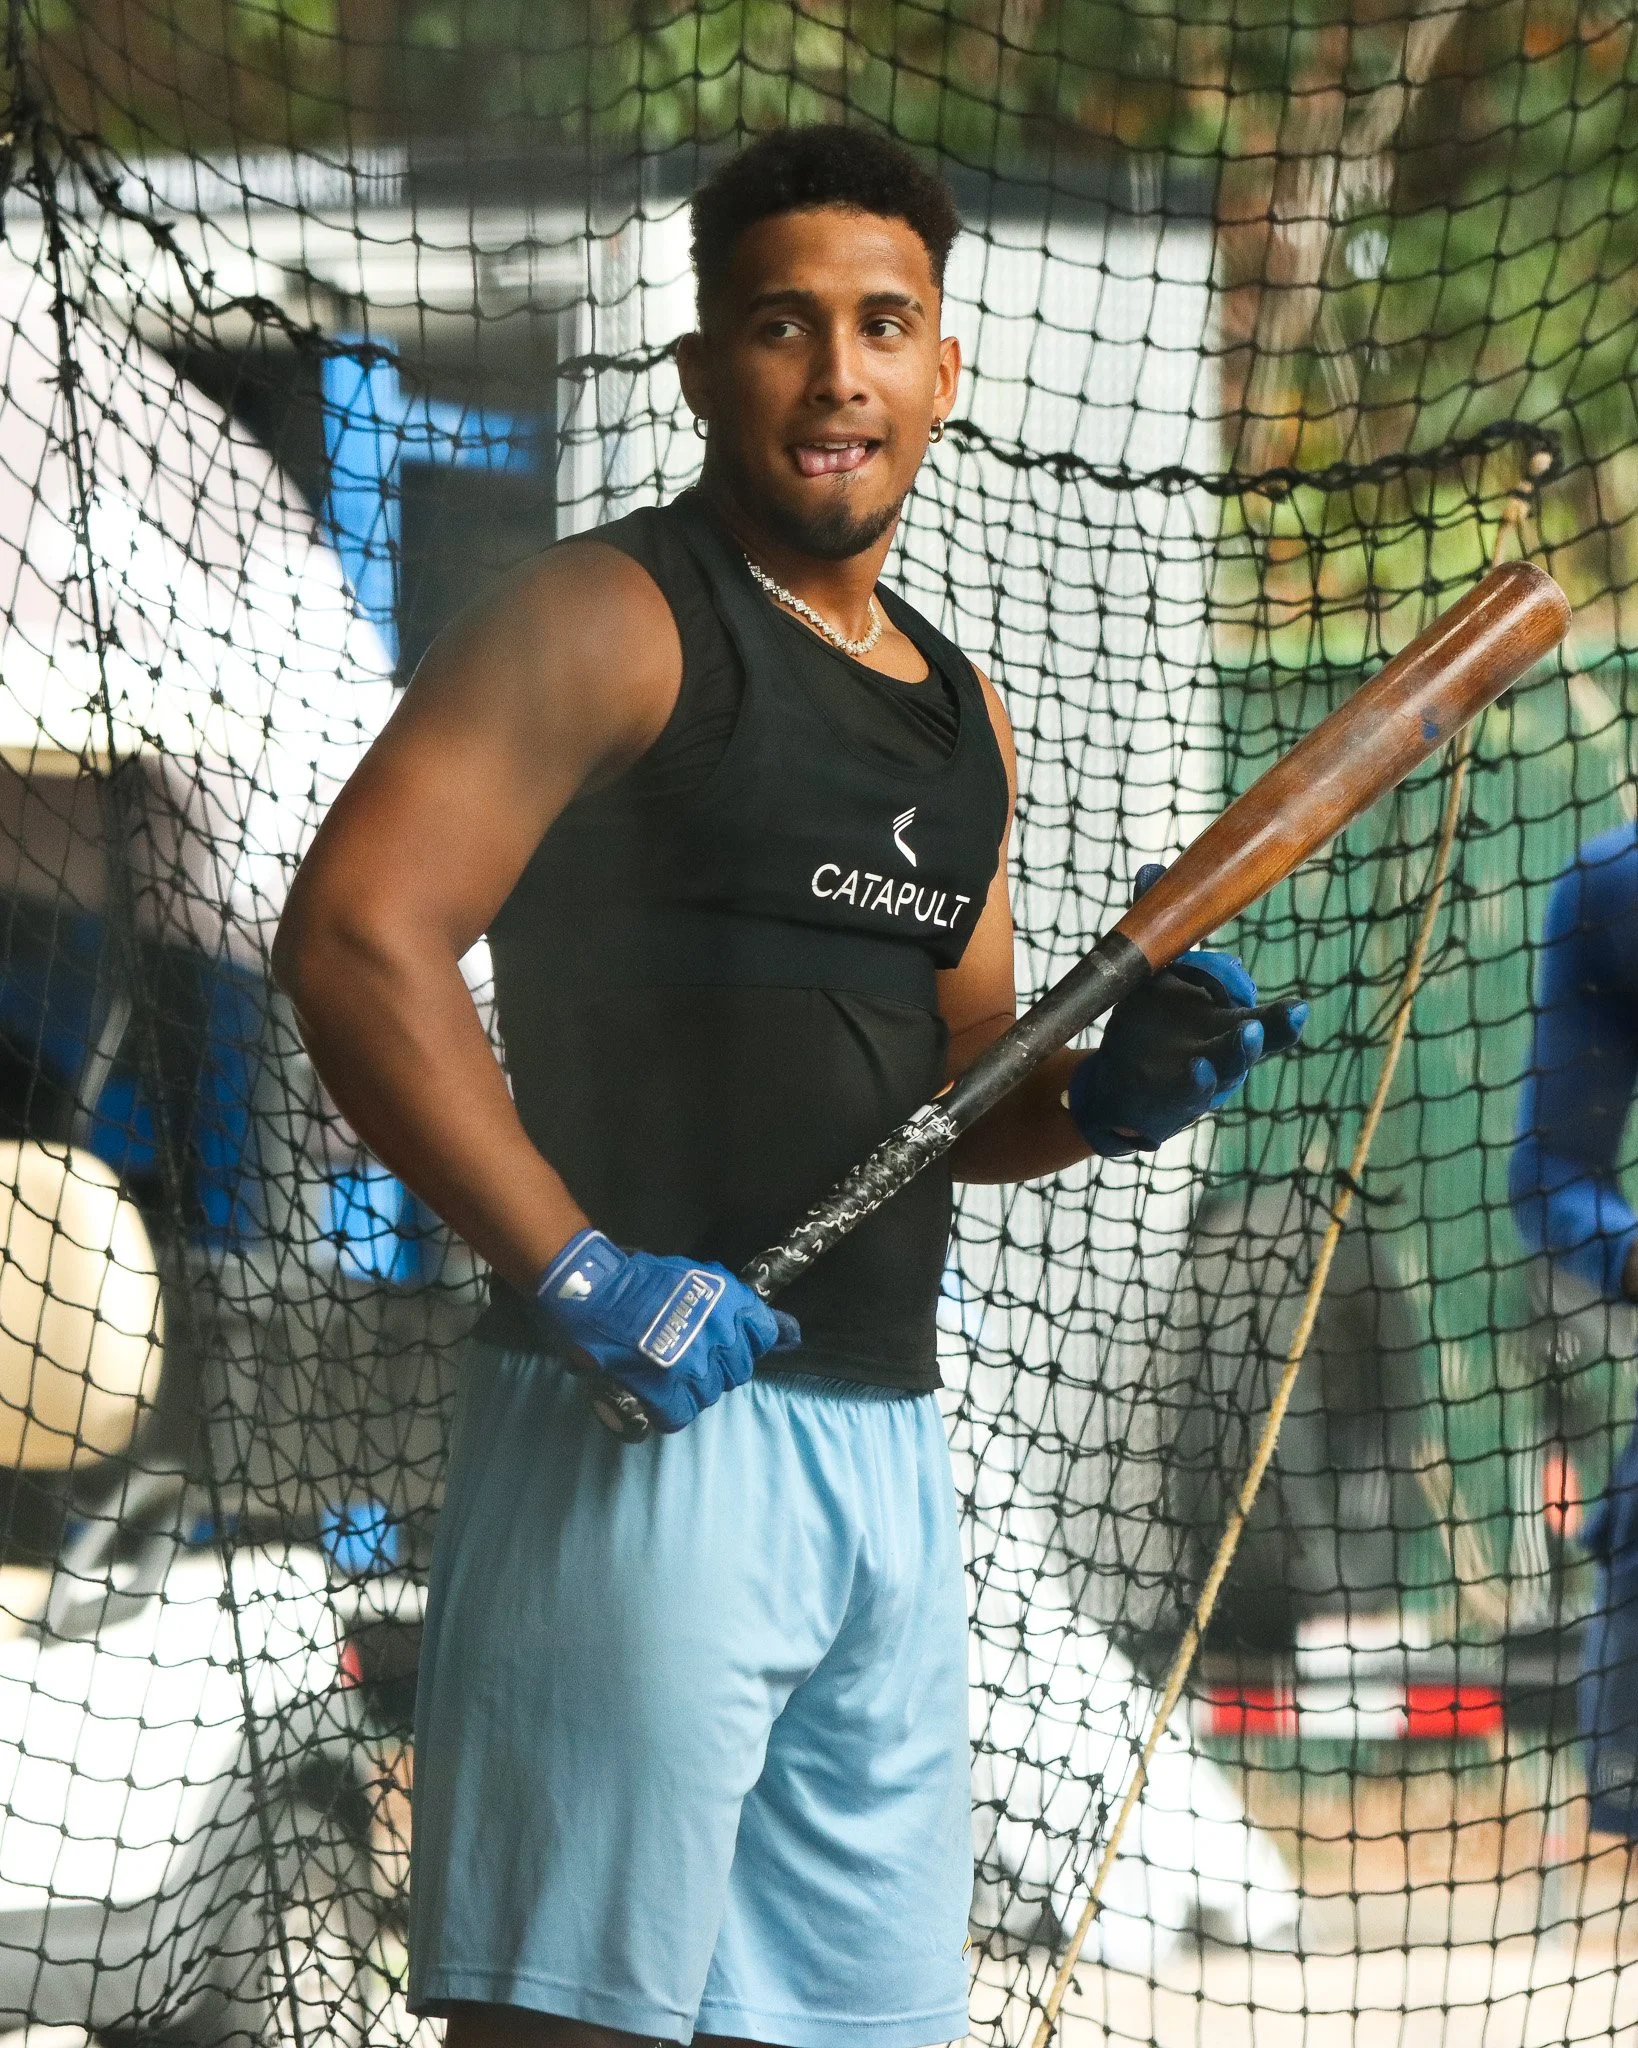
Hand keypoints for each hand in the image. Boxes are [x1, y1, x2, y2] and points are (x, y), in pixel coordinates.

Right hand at [537, 1229, 799, 1433]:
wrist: (596, 1291)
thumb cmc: (643, 1279)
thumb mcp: (700, 1278)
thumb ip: (739, 1305)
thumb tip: (788, 1333)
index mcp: (731, 1304)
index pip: (765, 1336)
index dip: (747, 1342)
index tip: (730, 1343)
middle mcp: (720, 1336)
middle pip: (737, 1370)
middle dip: (716, 1366)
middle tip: (687, 1355)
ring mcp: (694, 1367)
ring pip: (710, 1394)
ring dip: (692, 1388)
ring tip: (665, 1371)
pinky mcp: (666, 1391)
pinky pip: (680, 1415)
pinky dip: (669, 1410)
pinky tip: (656, 1396)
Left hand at [1065, 862, 1306, 1155]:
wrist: (1116, 1082)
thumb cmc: (1149, 1026)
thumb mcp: (1153, 975)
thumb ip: (1160, 929)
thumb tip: (1152, 869)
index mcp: (1226, 1024)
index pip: (1267, 1023)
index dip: (1286, 1018)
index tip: (1300, 1006)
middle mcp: (1221, 1052)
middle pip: (1259, 1044)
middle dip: (1274, 1031)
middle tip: (1292, 1015)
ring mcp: (1202, 1077)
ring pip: (1229, 1068)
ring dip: (1240, 1053)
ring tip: (1247, 1036)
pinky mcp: (1174, 1099)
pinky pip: (1192, 1092)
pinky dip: (1198, 1081)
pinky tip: (1199, 1068)